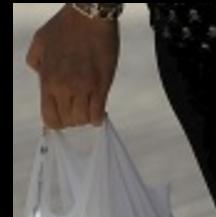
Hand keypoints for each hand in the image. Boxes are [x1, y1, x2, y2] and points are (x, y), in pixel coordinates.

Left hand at [26, 5, 120, 129]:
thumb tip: (40, 74)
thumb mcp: (40, 42)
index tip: (62, 117)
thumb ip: (36, 62)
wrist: (89, 18)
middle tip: (77, 110)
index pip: (49, 117)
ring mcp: (84, 88)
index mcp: (48, 79)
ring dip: (86, 118)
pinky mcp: (102, 86)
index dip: (56, 122)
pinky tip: (99, 111)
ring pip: (84, 119)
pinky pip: (99, 113)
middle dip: (72, 120)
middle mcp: (64, 87)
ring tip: (88, 108)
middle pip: (68, 122)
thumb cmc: (65, 26)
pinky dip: (98, 117)